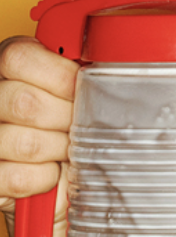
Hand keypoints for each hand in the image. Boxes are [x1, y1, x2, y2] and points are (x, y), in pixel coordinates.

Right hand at [0, 38, 76, 223]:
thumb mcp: (66, 92)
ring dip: (60, 150)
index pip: (19, 58)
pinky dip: (46, 178)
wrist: (49, 178)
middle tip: (80, 126)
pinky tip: (51, 172)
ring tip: (68, 150)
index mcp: (4, 70)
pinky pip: (21, 178)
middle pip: (26, 102)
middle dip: (67, 118)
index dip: (60, 76)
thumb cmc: (61, 129)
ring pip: (27, 143)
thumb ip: (75, 77)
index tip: (82, 89)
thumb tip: (104, 73)